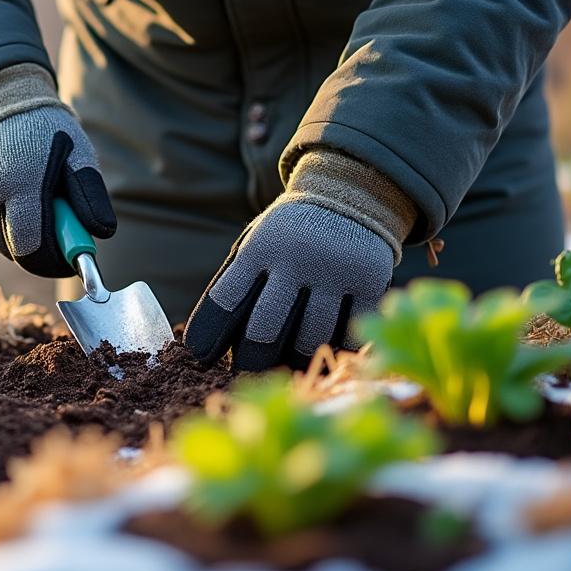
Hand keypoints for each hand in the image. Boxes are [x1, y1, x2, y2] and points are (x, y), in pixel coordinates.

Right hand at [0, 105, 115, 276]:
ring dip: (31, 240)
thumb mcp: (77, 152)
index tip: (75, 257)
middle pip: (20, 253)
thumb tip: (102, 232)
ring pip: (9, 250)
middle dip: (47, 251)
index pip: (31, 244)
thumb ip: (90, 194)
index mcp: (18, 181)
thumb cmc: (45, 132)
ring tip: (41, 204)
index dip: (56, 259)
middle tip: (65, 230)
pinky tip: (23, 204)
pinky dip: (14, 233)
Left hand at [184, 201, 393, 370]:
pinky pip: (350, 334)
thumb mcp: (258, 244)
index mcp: (260, 248)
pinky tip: (326, 351)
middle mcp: (296, 257)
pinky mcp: (370, 281)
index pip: (226, 299)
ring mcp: (335, 269)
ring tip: (286, 366)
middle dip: (250, 360)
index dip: (209, 333)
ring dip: (296, 358)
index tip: (200, 356)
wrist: (349, 197)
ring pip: (311, 338)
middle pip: (265, 327)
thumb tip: (204, 345)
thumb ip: (237, 284)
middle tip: (245, 373)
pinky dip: (336, 349)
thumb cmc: (290, 235)